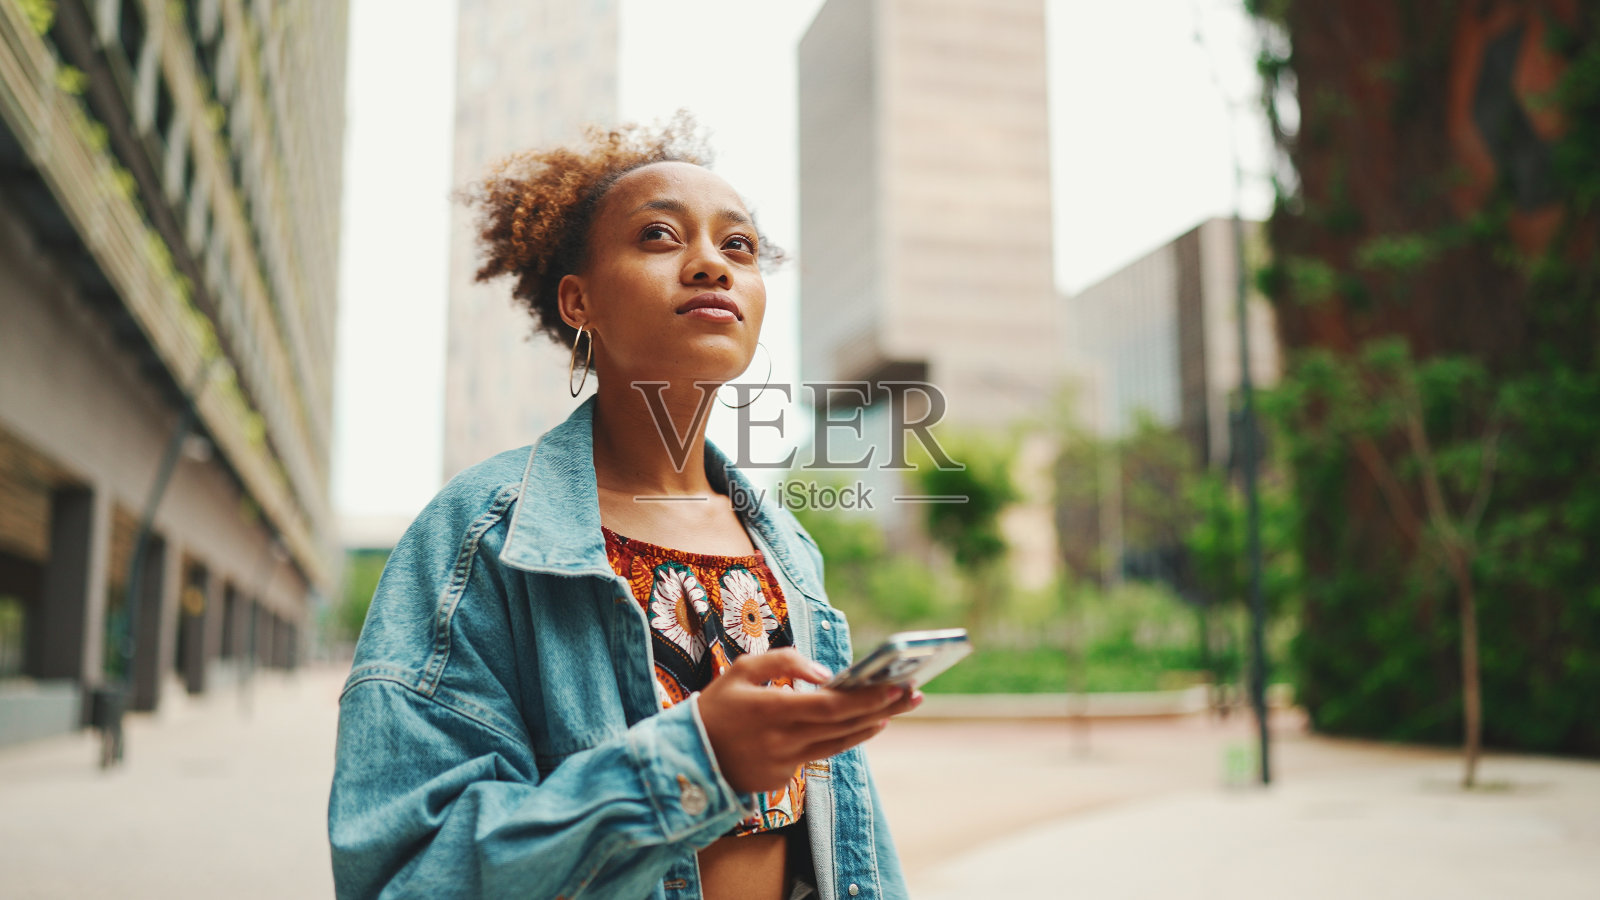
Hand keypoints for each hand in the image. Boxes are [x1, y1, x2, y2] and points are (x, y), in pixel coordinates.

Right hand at [696, 648, 921, 793]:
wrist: (686, 759)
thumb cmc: (715, 707)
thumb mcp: (741, 671)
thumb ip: (783, 662)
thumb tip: (824, 673)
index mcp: (771, 710)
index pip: (831, 706)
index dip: (867, 698)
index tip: (896, 685)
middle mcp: (782, 740)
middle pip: (845, 725)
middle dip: (883, 708)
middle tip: (914, 693)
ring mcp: (785, 763)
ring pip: (840, 743)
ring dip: (872, 724)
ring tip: (899, 707)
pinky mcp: (783, 778)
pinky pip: (821, 754)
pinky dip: (847, 738)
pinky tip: (867, 724)